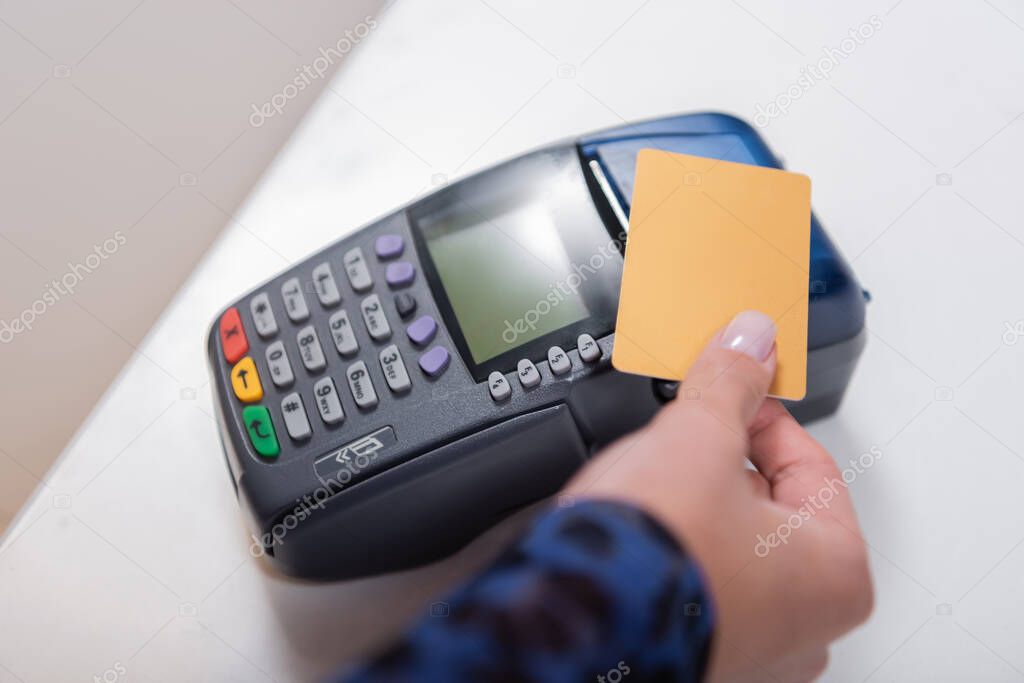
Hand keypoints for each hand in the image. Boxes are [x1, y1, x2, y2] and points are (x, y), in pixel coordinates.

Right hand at [566, 311, 872, 681]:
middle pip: (772, 509)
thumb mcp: (696, 440)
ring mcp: (753, 651)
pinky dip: (677, 553)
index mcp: (836, 574)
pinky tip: (642, 534)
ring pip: (733, 548)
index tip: (732, 391)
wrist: (569, 624)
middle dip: (725, 464)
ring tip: (654, 488)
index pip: (811, 464)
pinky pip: (699, 584)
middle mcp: (806, 628)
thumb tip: (750, 341)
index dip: (761, 415)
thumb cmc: (652, 560)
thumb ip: (730, 384)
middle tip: (686, 437)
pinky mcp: (700, 657)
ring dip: (698, 508)